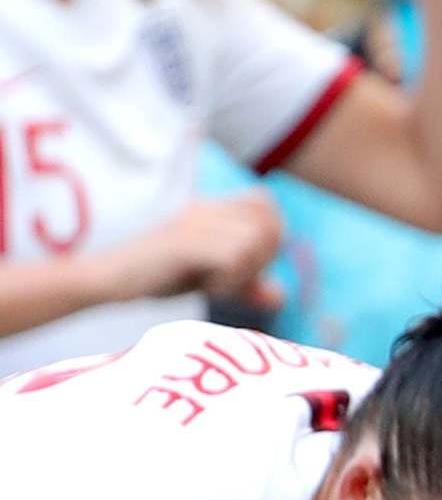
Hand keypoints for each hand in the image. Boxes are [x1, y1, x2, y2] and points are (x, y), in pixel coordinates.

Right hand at [119, 193, 284, 302]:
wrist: (102, 279)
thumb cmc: (152, 277)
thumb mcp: (206, 277)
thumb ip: (244, 282)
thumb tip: (280, 297)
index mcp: (211, 207)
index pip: (265, 202)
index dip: (270, 234)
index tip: (249, 263)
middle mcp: (207, 209)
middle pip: (269, 223)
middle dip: (263, 257)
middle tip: (234, 279)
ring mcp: (195, 224)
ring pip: (255, 240)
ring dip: (246, 271)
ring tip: (217, 285)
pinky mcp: (185, 243)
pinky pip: (234, 257)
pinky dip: (231, 280)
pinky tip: (208, 290)